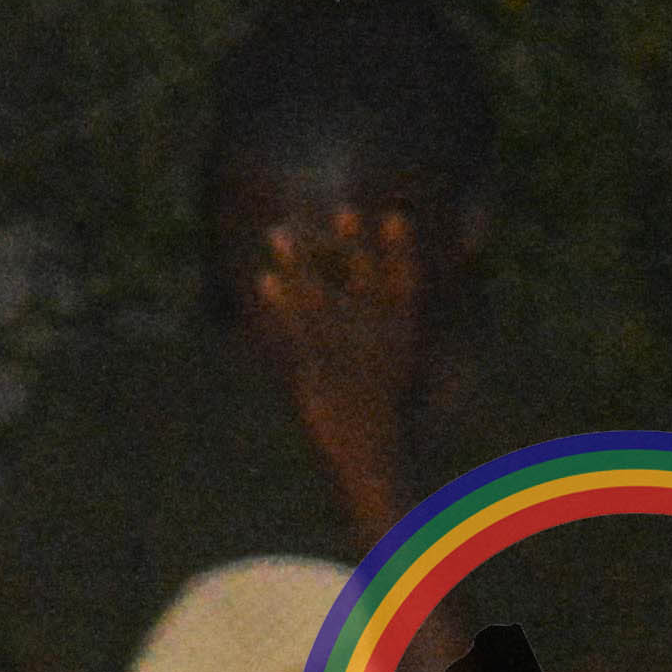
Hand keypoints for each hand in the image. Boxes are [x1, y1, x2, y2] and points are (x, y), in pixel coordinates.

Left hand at [238, 201, 434, 509]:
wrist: (374, 461)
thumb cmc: (388, 413)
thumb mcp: (405, 371)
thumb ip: (396, 330)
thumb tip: (403, 305)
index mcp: (403, 341)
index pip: (407, 288)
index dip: (401, 251)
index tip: (396, 215)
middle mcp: (376, 344)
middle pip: (364, 286)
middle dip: (353, 248)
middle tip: (341, 209)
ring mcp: (345, 357)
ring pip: (319, 300)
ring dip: (298, 265)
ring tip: (278, 232)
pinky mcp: (316, 373)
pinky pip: (295, 331)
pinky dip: (280, 304)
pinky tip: (263, 278)